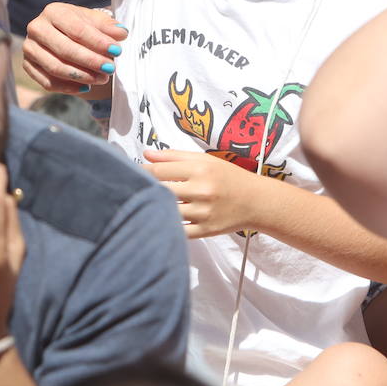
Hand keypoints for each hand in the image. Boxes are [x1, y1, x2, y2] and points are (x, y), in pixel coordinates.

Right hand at [21, 2, 124, 92]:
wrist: (63, 35)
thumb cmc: (81, 26)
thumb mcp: (95, 21)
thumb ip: (108, 26)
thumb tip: (121, 33)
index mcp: (54, 11)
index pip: (77, 29)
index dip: (98, 41)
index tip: (117, 51)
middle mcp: (37, 28)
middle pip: (65, 49)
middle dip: (90, 61)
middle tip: (111, 69)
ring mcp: (29, 48)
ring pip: (55, 67)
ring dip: (81, 76)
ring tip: (102, 79)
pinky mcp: (28, 66)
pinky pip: (47, 82)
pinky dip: (68, 87)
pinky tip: (86, 88)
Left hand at [143, 148, 262, 238]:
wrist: (256, 201)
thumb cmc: (228, 177)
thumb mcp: (205, 160)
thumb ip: (174, 156)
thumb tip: (146, 154)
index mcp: (200, 169)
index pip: (159, 171)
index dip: (140, 172)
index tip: (130, 173)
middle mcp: (202, 190)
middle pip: (160, 191)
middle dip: (144, 190)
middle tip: (132, 189)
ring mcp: (203, 212)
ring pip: (167, 212)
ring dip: (153, 208)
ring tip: (144, 205)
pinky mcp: (205, 231)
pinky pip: (177, 231)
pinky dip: (167, 226)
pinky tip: (161, 220)